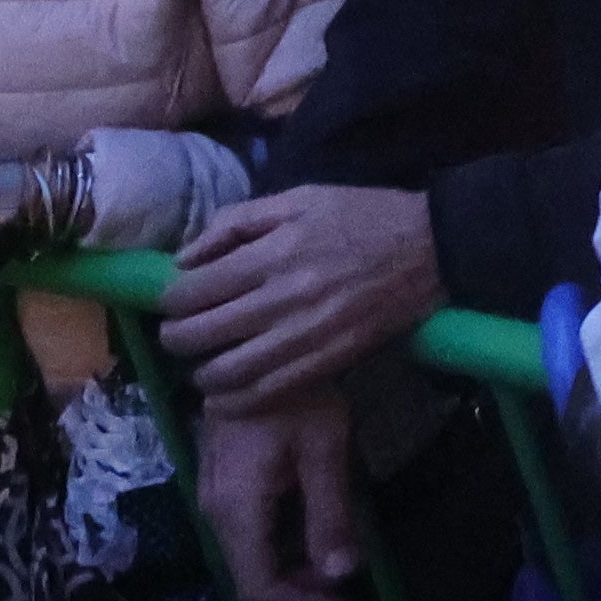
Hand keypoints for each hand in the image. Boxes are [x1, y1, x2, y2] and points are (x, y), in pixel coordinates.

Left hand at [156, 182, 447, 403]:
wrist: (433, 249)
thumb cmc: (363, 216)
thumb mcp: (299, 199)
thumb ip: (237, 221)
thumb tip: (186, 258)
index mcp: (272, 254)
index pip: (193, 290)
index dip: (168, 300)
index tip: (171, 300)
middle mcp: (282, 299)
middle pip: (201, 334)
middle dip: (174, 338)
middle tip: (176, 334)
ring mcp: (305, 337)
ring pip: (228, 371)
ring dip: (200, 374)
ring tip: (198, 365)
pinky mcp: (328, 362)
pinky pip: (268, 392)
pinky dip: (235, 401)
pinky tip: (222, 397)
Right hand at [201, 385, 369, 600]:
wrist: (252, 343)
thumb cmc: (296, 392)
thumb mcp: (325, 449)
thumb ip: (330, 514)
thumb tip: (340, 575)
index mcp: (237, 508)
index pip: (259, 586)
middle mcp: (215, 510)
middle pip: (251, 576)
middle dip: (301, 591)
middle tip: (349, 586)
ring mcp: (214, 495)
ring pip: (249, 554)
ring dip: (293, 567)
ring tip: (339, 556)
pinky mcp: (222, 482)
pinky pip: (249, 530)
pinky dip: (283, 542)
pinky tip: (315, 526)